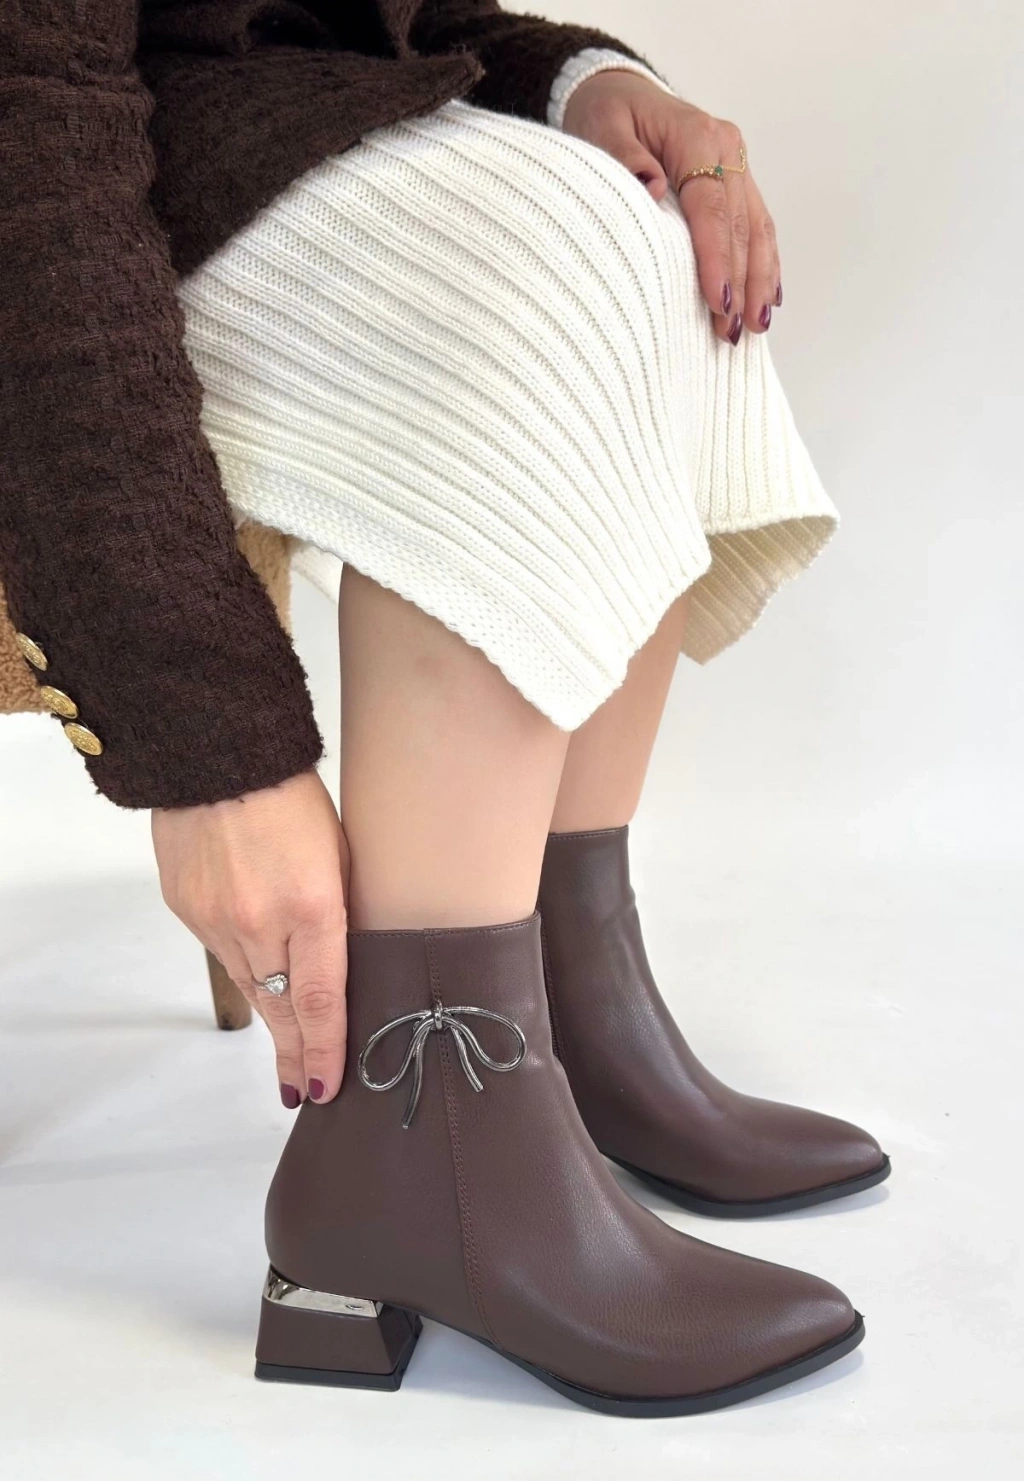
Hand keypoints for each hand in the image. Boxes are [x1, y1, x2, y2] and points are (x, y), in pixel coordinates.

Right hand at [152, 769, 348, 1108]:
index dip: (325, 1051)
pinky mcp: (187, 908)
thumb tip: (340, 959)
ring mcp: (216, 919)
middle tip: (302, 1091)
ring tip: (288, 1053)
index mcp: (311, 905)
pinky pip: (222, 951)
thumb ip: (338, 912)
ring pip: (249, 985)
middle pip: (280, 1008)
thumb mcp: (340, 852)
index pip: (320, 1001)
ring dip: (270, 1018)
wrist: (216, 754)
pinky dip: (244, 968)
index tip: (326, 1088)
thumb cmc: (291, 792)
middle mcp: (259, 922)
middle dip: (295, 1055)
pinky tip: (258, 981)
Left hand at [562, 71, 781, 345]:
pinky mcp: (737, 181)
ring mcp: (736, 165)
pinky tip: (766, 300)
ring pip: (757, 230)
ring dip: (758, 282)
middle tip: (732, 332)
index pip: (712, 207)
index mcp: (697, 137)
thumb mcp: (601, 127)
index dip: (717, 257)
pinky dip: (763, 265)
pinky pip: (757, 226)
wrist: (619, 92)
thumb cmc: (606, 113)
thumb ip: (622, 157)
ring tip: (755, 327)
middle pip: (740, 226)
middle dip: (740, 283)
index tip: (717, 301)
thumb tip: (651, 187)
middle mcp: (726, 150)